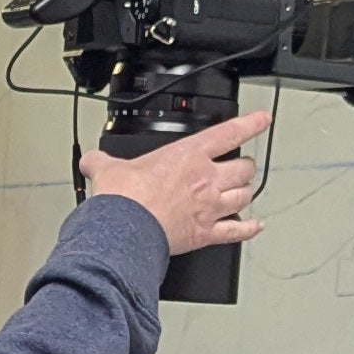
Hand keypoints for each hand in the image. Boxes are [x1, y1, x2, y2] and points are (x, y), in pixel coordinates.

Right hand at [82, 110, 269, 257]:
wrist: (125, 230)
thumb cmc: (124, 199)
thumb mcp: (109, 169)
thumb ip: (102, 162)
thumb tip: (91, 160)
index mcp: (188, 155)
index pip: (229, 133)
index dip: (251, 124)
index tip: (263, 119)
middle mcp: (206, 179)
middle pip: (243, 168)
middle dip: (246, 166)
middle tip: (243, 165)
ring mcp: (210, 207)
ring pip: (244, 196)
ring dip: (247, 192)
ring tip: (245, 191)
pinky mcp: (207, 234)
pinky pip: (237, 231)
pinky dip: (248, 229)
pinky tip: (254, 226)